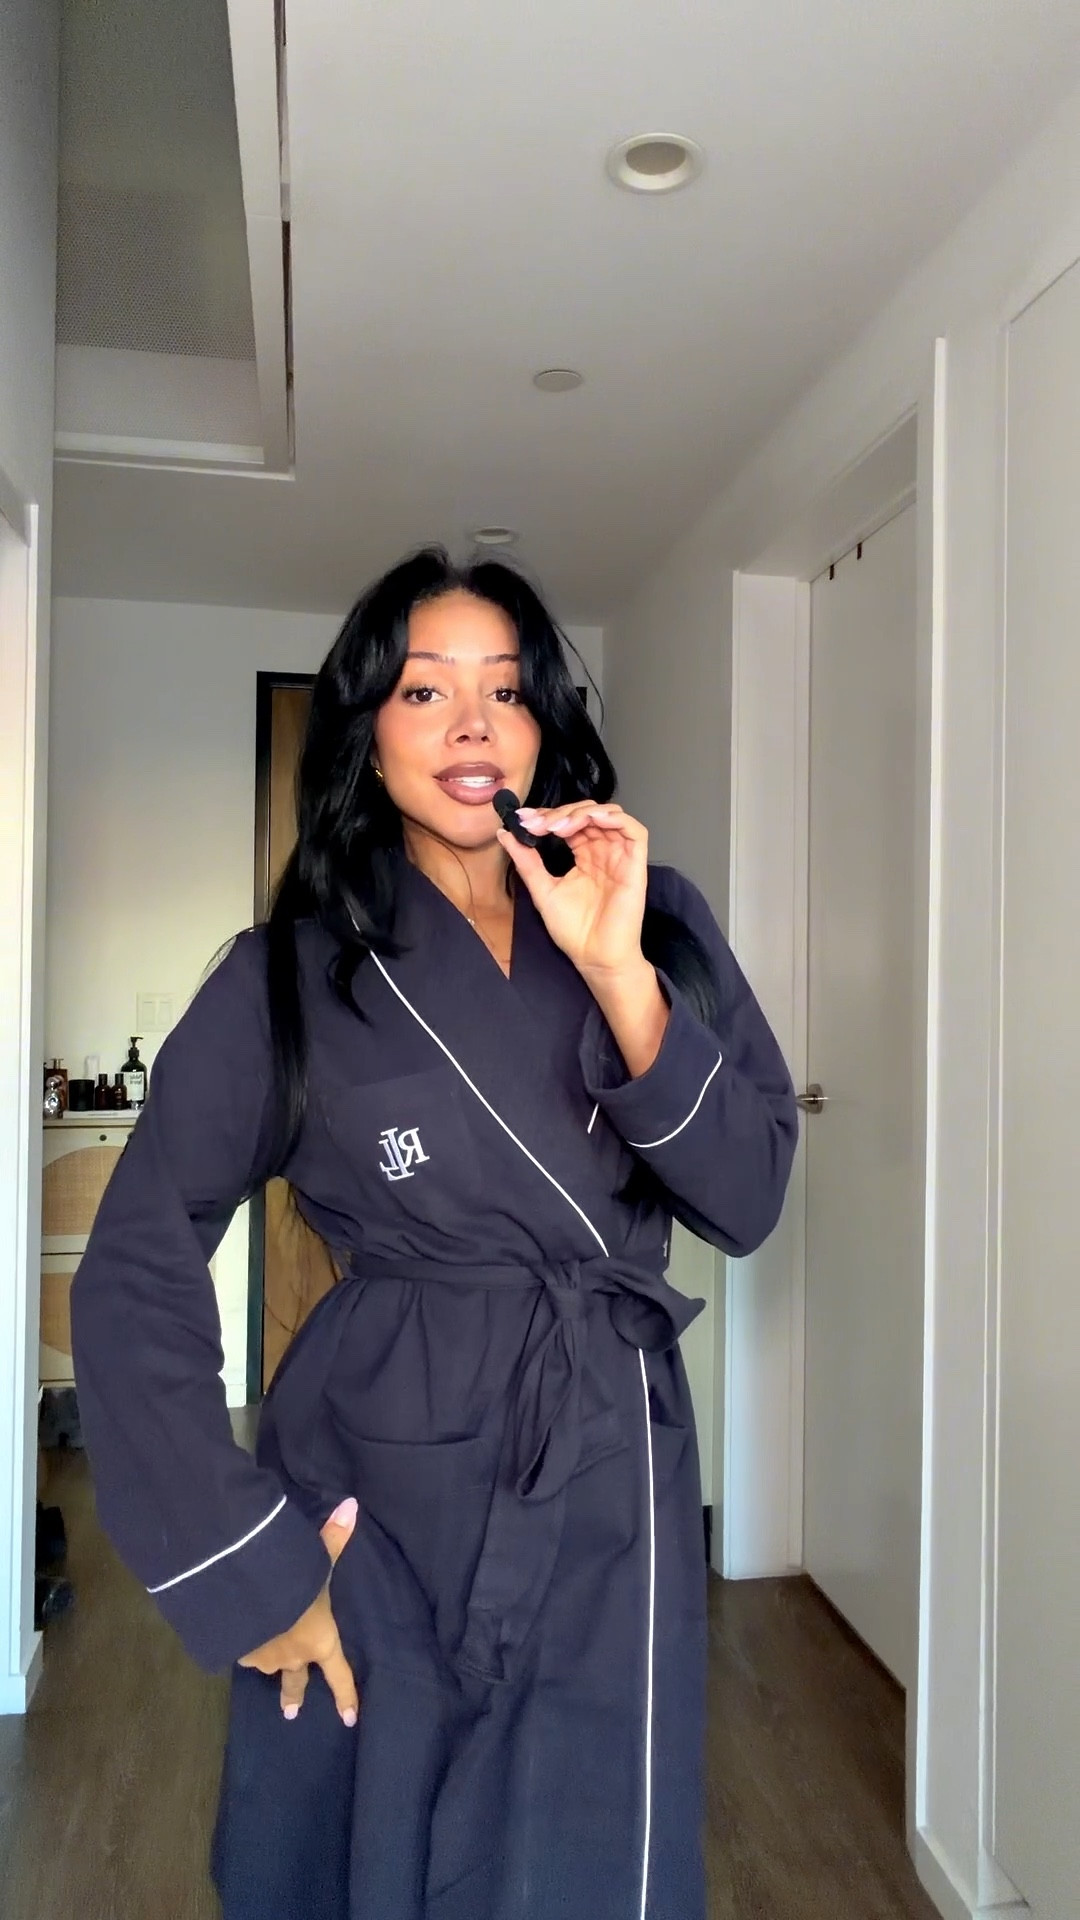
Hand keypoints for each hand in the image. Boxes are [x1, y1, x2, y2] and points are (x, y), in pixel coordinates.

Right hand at [238, 1497, 359, 1727]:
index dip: (346, 1695)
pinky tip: (235, 1626)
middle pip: (295, 1681)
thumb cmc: (294, 1582)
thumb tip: (352, 1504)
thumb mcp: (317, 1559)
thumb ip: (335, 1536)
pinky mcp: (235, 1652)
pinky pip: (241, 1648)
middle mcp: (292, 1655)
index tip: (350, 1719)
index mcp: (319, 1640)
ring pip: (265, 1660)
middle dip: (293, 1696)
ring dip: (264, 1655)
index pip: (339, 1675)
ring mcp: (262, 1657)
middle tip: (291, 1713)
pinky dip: (240, 1640)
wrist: (248, 1594)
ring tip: (257, 1643)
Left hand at [498, 801, 648, 982]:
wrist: (594, 957)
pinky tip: (592, 820)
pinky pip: (635, 831)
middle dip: (560, 813)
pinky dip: (615, 818)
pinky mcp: (635, 865)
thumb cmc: (574, 930)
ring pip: (609, 815)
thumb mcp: (542, 889)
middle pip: (587, 813)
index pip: (569, 822)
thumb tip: (505, 834)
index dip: (547, 815)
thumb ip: (526, 861)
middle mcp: (603, 852)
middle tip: (537, 825)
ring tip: (558, 826)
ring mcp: (620, 857)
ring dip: (582, 813)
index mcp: (584, 856)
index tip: (523, 818)